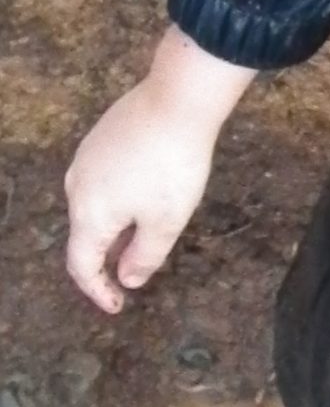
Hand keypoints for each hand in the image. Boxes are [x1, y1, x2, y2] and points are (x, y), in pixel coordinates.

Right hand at [64, 28, 255, 314]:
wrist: (176, 101)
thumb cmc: (173, 166)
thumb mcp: (165, 222)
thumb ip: (144, 257)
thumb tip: (127, 279)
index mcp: (89, 214)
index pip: (81, 265)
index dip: (97, 290)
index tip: (117, 306)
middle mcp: (76, 187)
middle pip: (86, 236)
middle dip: (107, 260)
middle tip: (132, 275)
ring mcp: (86, 159)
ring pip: (93, 207)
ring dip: (113, 230)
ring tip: (142, 239)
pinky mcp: (100, 139)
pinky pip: (102, 183)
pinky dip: (117, 203)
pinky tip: (145, 198)